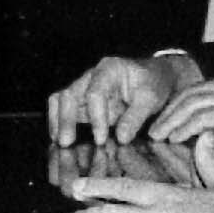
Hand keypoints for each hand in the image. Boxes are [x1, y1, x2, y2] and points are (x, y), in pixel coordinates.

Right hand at [48, 52, 192, 146]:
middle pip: (69, 94)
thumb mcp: (151, 98)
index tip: (100, 139)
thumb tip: (120, 137)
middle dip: (66, 119)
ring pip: (60, 100)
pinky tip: (61, 139)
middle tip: (66, 142)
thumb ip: (136, 117)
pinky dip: (60, 123)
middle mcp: (92, 76)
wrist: (155, 76)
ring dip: (58, 121)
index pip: (95, 93)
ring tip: (60, 142)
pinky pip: (63, 110)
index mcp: (109, 69)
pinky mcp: (83, 101)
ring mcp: (85, 88)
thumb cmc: (153, 83)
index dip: (96, 117)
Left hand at [150, 69, 213, 170]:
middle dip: (169, 112)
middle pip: (192, 93)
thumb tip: (195, 130)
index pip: (198, 89)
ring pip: (194, 104)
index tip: (162, 121)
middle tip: (153, 130)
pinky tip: (176, 138)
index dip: (176, 105)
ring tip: (159, 135)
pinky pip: (204, 117)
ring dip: (172, 121)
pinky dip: (187, 128)